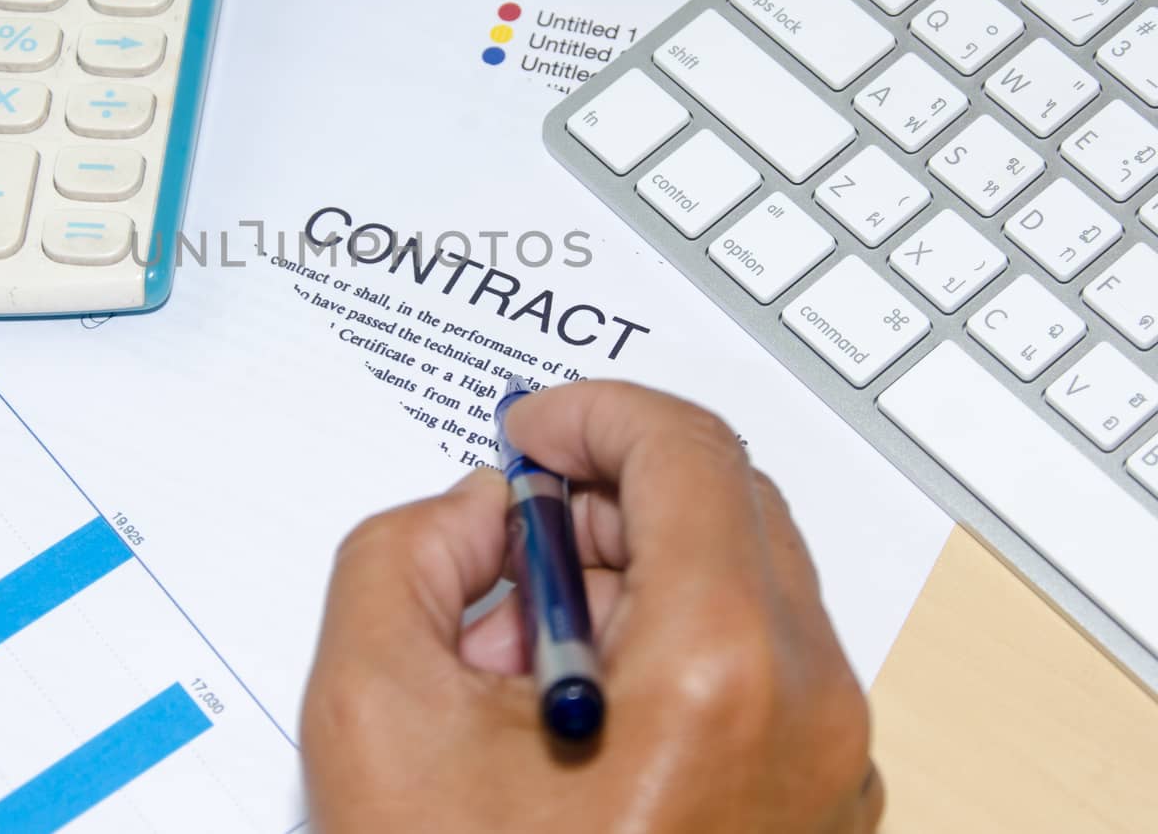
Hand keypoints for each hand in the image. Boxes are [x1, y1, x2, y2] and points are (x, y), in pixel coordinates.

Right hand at [302, 382, 882, 832]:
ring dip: (628, 576)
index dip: (594, 410)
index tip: (533, 429)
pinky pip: (757, 661)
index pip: (687, 448)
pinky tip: (575, 716)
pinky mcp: (823, 801)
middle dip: (603, 500)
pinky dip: (668, 642)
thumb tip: (475, 512)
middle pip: (722, 504)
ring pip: (740, 579)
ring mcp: (832, 764)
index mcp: (722, 668)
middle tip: (510, 544)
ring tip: (521, 667)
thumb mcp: (373, 711)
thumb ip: (400, 551)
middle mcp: (809, 709)